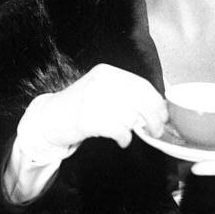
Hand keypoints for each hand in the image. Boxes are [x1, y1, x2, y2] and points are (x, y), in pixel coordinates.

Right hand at [20, 64, 167, 151]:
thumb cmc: (80, 105)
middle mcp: (101, 82)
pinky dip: (125, 138)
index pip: (141, 85)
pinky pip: (119, 130)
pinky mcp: (89, 118)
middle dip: (153, 119)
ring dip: (136, 130)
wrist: (51, 116)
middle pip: (140, 101)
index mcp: (107, 72)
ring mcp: (93, 99)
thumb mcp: (101, 89)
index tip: (163, 115)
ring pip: (131, 116)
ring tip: (131, 134)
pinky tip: (122, 140)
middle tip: (156, 131)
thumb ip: (124, 93)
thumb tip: (156, 107)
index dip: (156, 102)